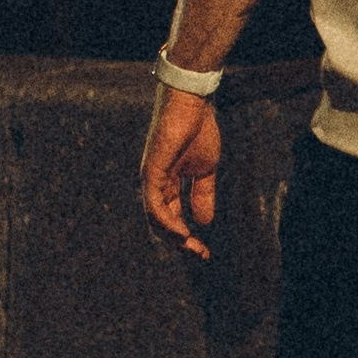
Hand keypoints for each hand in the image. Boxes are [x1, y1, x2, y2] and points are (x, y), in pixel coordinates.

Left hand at [140, 88, 221, 258]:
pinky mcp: (151, 172)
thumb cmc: (199, 129)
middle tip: (200, 255)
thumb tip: (205, 222)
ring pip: (155, 219)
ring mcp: (151, 179)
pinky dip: (167, 223)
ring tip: (191, 248)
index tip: (205, 252)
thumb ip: (203, 194)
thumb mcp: (206, 169)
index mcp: (167, 184)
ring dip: (173, 238)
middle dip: (180, 243)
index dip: (187, 237)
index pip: (172, 218)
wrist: (193, 102)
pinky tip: (181, 233)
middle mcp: (155, 185)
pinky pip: (155, 205)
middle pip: (161, 224)